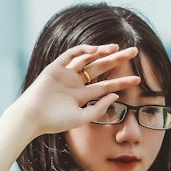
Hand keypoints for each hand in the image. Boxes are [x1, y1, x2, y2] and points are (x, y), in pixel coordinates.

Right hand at [15, 43, 140, 137]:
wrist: (33, 117)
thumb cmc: (55, 121)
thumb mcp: (82, 118)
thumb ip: (99, 108)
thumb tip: (116, 95)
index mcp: (83, 96)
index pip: (107, 86)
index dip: (122, 82)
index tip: (138, 79)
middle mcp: (76, 83)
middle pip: (101, 68)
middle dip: (117, 60)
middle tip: (134, 52)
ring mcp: (66, 74)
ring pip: (88, 59)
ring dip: (102, 52)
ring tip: (117, 48)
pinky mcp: (56, 67)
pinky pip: (71, 55)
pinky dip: (83, 50)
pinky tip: (95, 50)